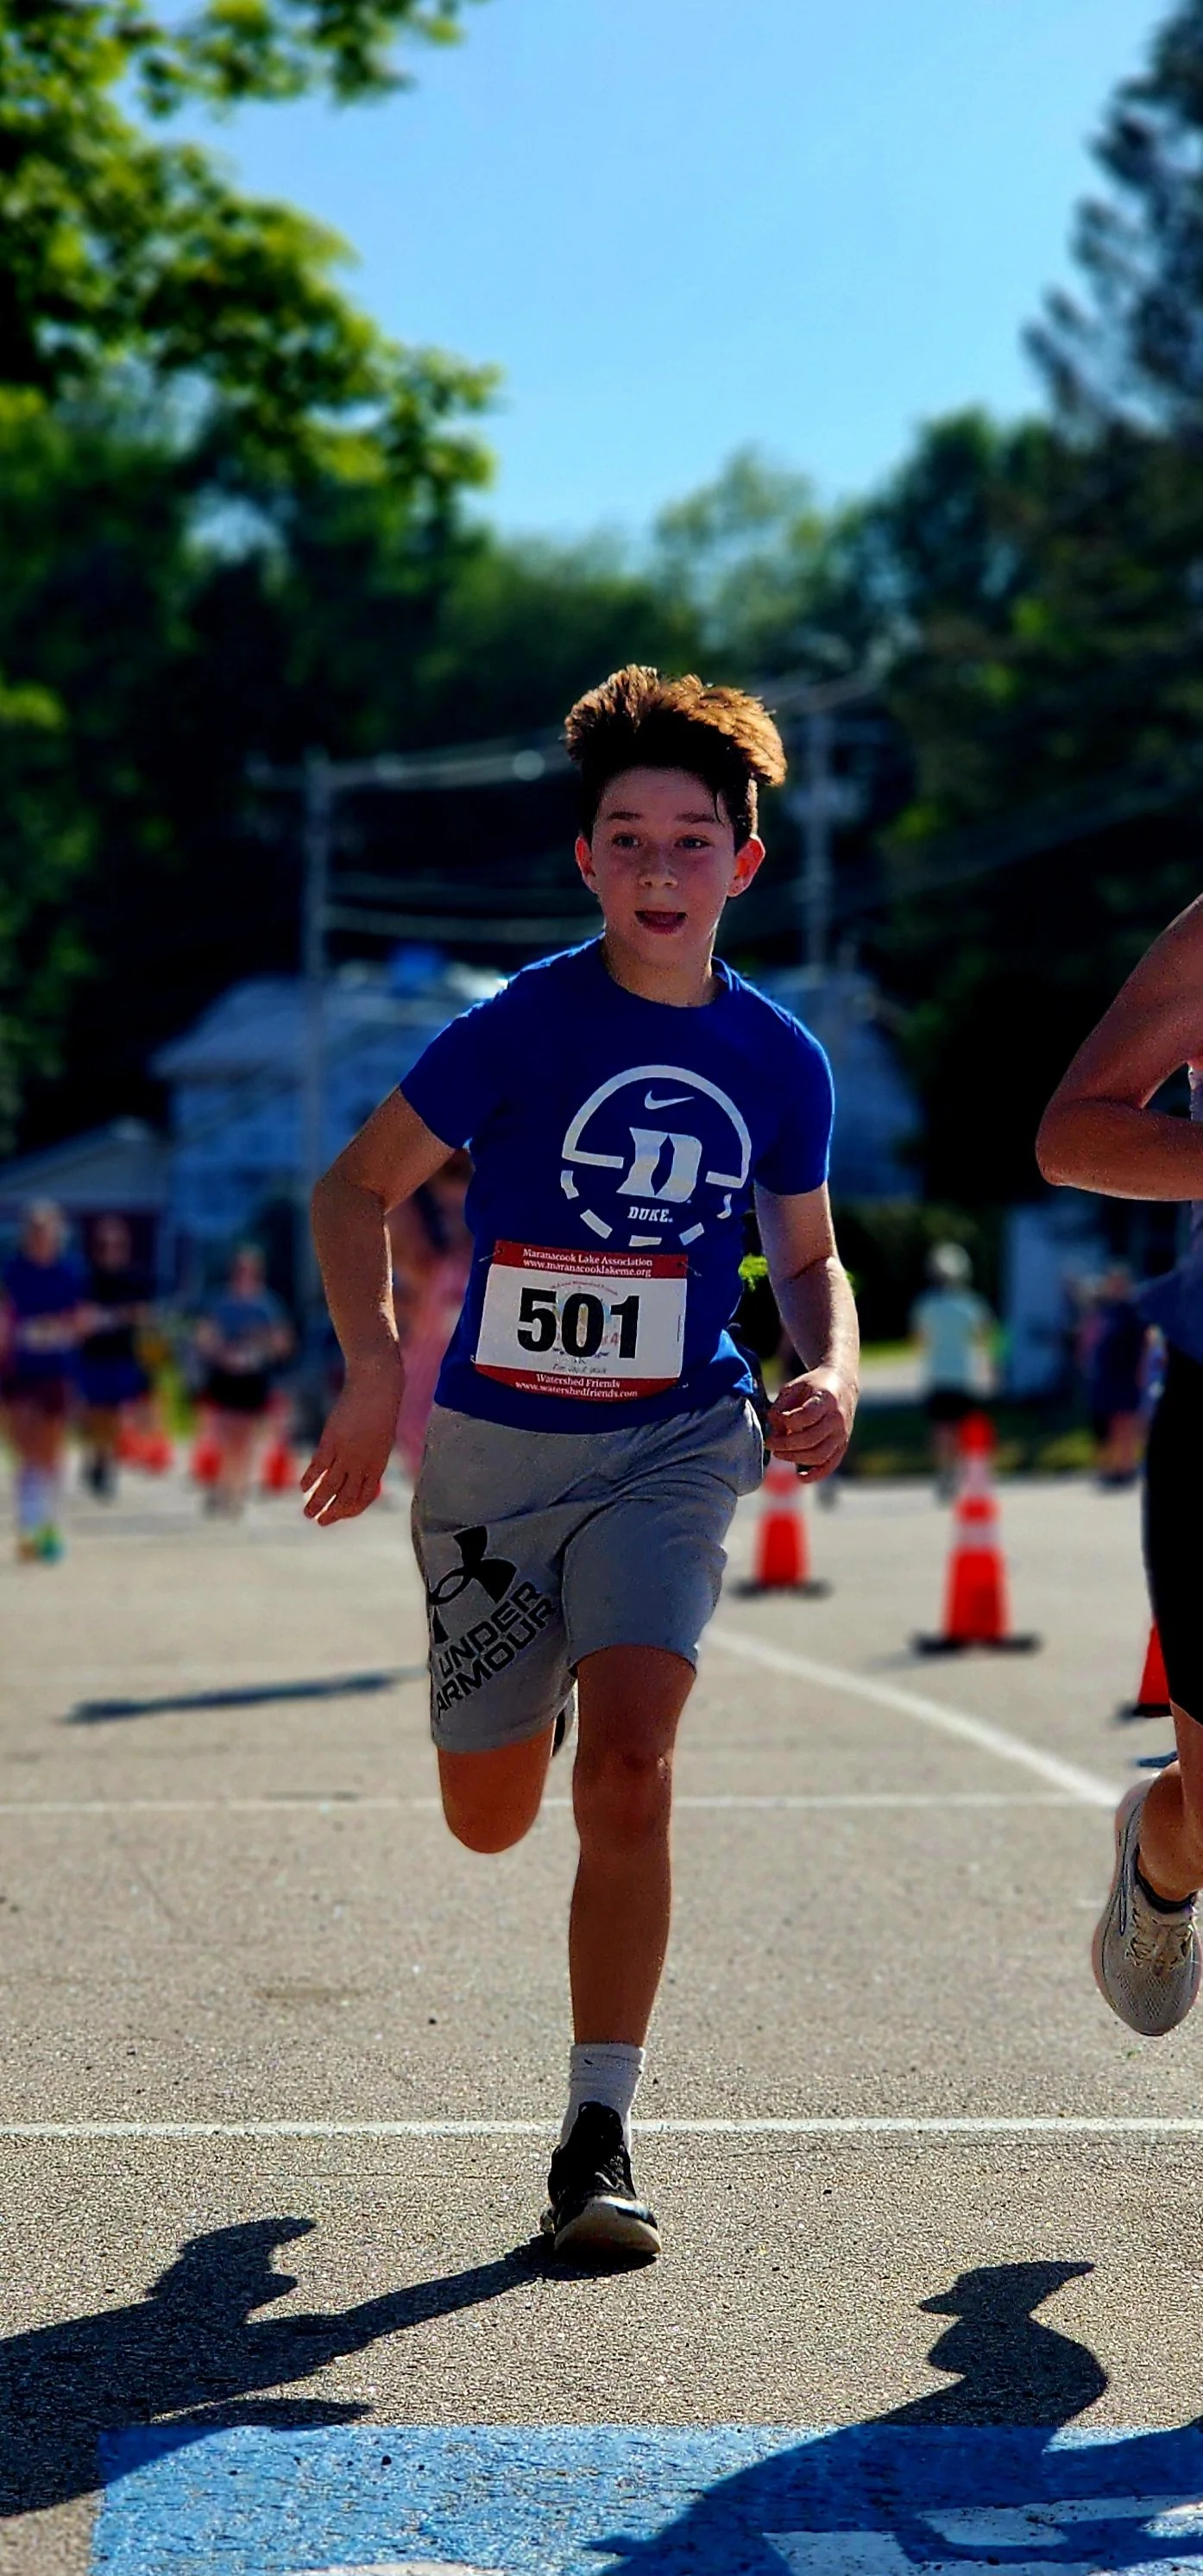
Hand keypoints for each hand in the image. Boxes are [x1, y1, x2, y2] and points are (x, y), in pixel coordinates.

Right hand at [301, 1357, 402, 1523]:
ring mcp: (346, 1453)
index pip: (363, 1498)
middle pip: (346, 1498)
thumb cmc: (380, 1411)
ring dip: (317, 1503)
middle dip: (332, 1513)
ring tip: (307, 1514)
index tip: (338, 1515)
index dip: (349, 1511)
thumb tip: (359, 1477)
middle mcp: (363, 1464)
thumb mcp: (381, 1440)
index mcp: (378, 1465)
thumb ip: (370, 1460)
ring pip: (330, 1487)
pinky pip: (318, 1466)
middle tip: (320, 1521)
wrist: (376, 1386)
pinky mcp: (331, 1441)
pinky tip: (302, 1487)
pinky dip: (309, 1479)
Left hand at [765, 1365, 855, 1479]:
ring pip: (819, 1455)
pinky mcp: (843, 1445)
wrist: (842, 1383)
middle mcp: (837, 1418)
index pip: (805, 1417)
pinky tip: (800, 1477)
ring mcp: (842, 1434)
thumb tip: (773, 1432)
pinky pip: (830, 1465)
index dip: (786, 1421)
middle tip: (769, 1443)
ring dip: (795, 1458)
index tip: (774, 1420)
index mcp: (826, 1399)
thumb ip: (780, 1407)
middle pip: (810, 1439)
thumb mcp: (794, 1387)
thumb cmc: (813, 1386)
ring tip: (778, 1453)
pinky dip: (816, 1474)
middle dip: (785, 1444)